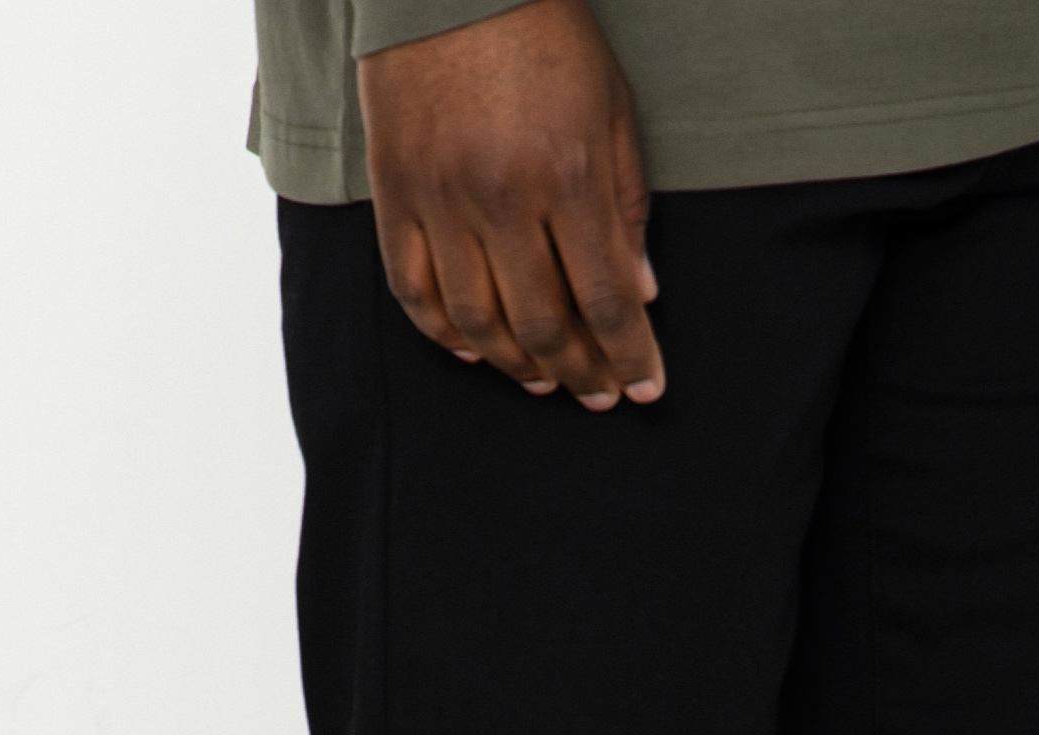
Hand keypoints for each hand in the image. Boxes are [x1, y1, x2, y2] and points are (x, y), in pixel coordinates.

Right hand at [357, 0, 663, 409]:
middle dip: (578, 373)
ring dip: (515, 365)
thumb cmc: (545, 34)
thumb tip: (640, 293)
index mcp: (567, 175)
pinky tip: (474, 350)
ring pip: (477, 322)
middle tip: (597, 394)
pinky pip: (413, 288)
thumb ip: (627, 206)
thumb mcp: (611, 110)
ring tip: (542, 380)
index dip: (629, 355)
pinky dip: (444, 333)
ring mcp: (440, 198)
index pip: (606, 300)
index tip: (645, 388)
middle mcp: (501, 197)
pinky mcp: (394, 190)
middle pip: (543, 325)